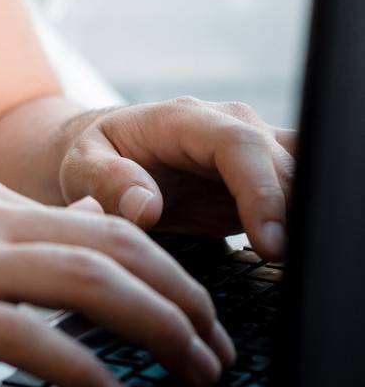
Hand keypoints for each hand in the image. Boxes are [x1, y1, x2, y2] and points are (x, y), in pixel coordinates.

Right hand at [0, 178, 235, 386]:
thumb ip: (5, 252)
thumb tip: (81, 259)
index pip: (102, 222)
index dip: (165, 266)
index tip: (199, 313)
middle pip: (111, 243)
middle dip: (181, 295)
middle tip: (217, 348)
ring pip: (88, 282)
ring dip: (156, 329)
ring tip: (191, 370)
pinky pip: (33, 339)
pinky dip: (89, 373)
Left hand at [57, 96, 296, 261]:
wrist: (107, 156)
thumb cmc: (94, 158)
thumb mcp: (80, 167)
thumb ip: (106, 182)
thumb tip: (144, 205)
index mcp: (184, 119)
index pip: (240, 144)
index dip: (261, 191)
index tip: (268, 242)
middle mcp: (229, 126)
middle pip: (284, 161)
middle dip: (294, 213)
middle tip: (291, 267)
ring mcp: (253, 148)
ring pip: (304, 172)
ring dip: (307, 215)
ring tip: (300, 266)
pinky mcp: (265, 177)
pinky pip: (302, 190)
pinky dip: (307, 220)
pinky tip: (299, 257)